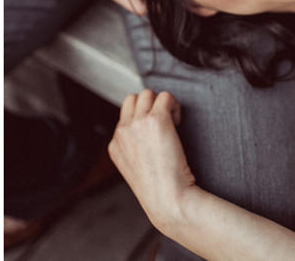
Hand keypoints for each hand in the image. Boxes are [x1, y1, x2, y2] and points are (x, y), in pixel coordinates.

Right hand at [107, 90, 193, 234]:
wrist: (168, 200)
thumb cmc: (160, 193)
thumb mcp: (136, 173)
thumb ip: (136, 153)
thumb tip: (148, 140)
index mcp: (115, 146)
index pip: (124, 118)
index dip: (143, 122)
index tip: (156, 137)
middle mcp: (122, 132)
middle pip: (132, 100)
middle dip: (149, 107)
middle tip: (165, 125)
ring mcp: (137, 124)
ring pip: (147, 94)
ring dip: (161, 104)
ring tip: (173, 122)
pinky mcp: (156, 119)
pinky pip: (165, 96)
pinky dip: (174, 105)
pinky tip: (179, 122)